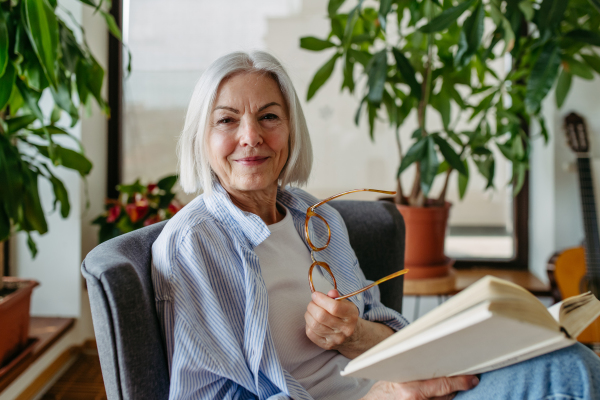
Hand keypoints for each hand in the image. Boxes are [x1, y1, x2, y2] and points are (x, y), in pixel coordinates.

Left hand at [305, 289, 394, 357]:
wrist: (352, 336)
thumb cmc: (345, 316)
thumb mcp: (346, 304)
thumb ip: (337, 297)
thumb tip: (331, 293)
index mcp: (351, 316)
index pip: (334, 307)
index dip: (321, 299)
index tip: (315, 295)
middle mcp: (345, 329)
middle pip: (321, 316)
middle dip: (312, 306)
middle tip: (312, 302)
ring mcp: (336, 339)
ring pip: (314, 325)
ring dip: (309, 314)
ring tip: (312, 310)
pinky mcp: (327, 345)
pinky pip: (310, 333)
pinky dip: (308, 324)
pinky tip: (312, 320)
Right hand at [361, 376, 478, 399]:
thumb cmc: (380, 394)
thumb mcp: (394, 377)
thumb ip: (414, 373)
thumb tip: (435, 365)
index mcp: (411, 388)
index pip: (443, 384)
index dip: (461, 381)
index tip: (473, 379)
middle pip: (447, 394)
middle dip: (455, 387)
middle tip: (465, 380)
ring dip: (447, 396)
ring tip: (448, 388)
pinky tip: (436, 396)